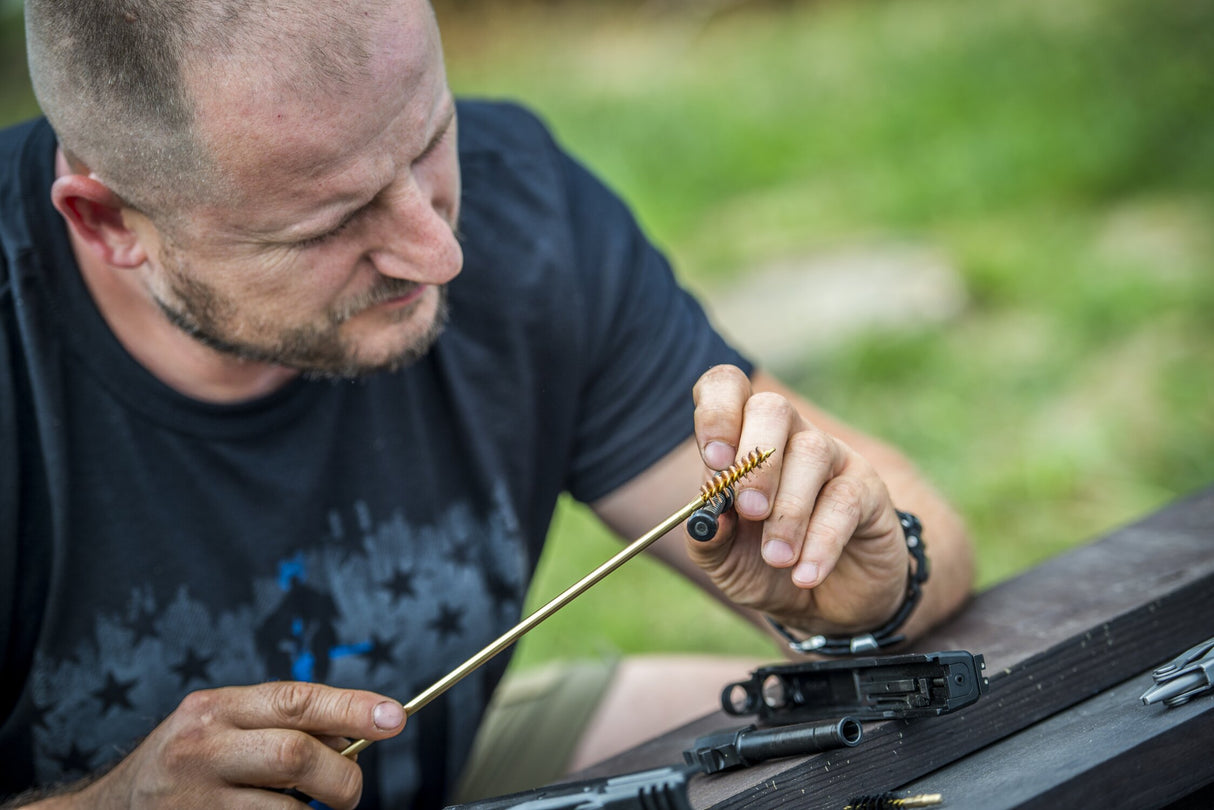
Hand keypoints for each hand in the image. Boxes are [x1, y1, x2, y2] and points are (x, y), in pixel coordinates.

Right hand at [67, 682, 403, 808]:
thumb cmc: (185, 764)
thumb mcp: (223, 726)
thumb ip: (282, 723)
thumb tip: (361, 730)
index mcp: (216, 709)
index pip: (297, 700)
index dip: (352, 707)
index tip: (395, 719)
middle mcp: (202, 749)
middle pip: (297, 755)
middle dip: (341, 777)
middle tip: (348, 791)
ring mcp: (194, 801)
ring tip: (294, 806)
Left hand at [687, 365, 910, 634]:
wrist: (821, 604)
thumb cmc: (762, 566)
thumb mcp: (723, 559)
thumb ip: (708, 536)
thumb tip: (707, 515)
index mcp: (740, 438)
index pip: (727, 388)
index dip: (717, 412)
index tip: (714, 459)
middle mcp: (786, 435)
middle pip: (771, 408)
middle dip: (756, 460)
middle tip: (749, 510)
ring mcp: (830, 456)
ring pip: (811, 452)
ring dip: (789, 510)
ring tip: (777, 558)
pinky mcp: (866, 488)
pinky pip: (845, 500)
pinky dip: (821, 542)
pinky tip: (804, 575)